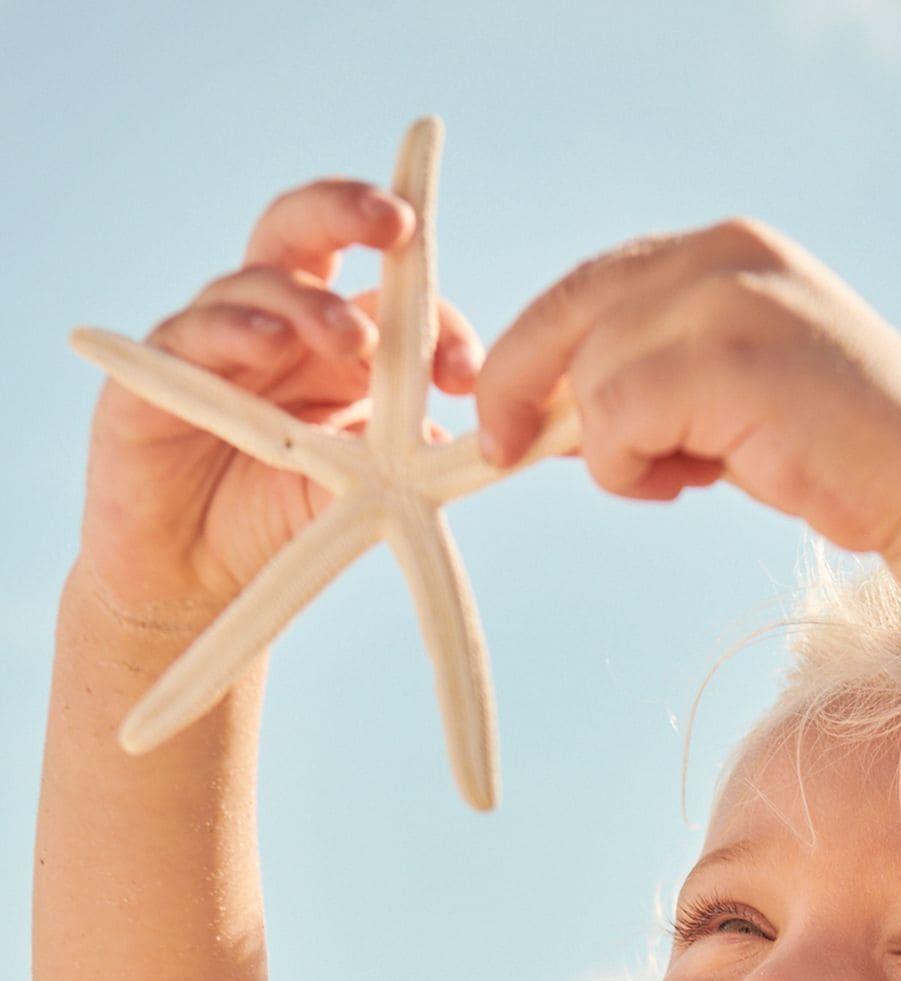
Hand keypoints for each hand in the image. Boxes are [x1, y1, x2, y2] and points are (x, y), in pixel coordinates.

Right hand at [76, 174, 486, 625]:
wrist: (195, 578)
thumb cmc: (280, 522)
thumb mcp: (360, 492)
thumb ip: (405, 458)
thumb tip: (472, 440)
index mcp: (335, 342)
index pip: (390, 299)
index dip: (433, 322)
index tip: (465, 374)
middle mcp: (276, 322)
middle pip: (308, 232)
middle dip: (352, 212)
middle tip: (396, 225)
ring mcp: (216, 337)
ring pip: (258, 280)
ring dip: (307, 301)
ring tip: (351, 337)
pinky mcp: (157, 370)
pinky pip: (195, 332)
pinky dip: (235, 330)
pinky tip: (270, 343)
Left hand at [474, 217, 900, 560]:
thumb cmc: (829, 450)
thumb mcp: (729, 390)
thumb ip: (654, 373)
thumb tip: (551, 413)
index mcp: (723, 250)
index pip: (593, 282)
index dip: (535, 346)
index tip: (503, 410)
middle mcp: (723, 257)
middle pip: (573, 309)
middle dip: (520, 382)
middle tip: (500, 448)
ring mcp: (729, 303)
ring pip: (595, 375)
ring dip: (610, 450)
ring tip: (674, 481)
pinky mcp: (730, 364)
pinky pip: (619, 417)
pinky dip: (628, 467)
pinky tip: (685, 486)